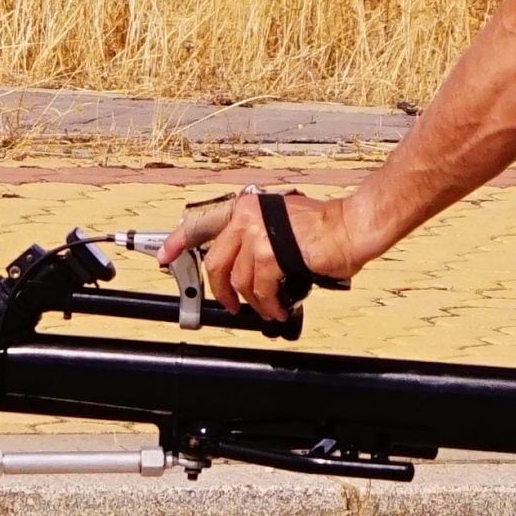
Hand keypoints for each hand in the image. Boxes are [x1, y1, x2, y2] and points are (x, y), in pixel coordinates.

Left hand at [160, 188, 362, 323]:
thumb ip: (259, 237)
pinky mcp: (272, 254)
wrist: (351, 228)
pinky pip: (260, 290)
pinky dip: (268, 304)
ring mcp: (258, 235)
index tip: (164, 255)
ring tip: (266, 308)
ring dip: (252, 301)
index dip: (179, 241)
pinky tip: (277, 308)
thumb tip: (247, 264)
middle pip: (215, 262)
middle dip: (220, 291)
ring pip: (238, 281)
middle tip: (229, 305)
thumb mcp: (283, 223)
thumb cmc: (326, 228)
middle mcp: (248, 217)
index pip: (202, 222)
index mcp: (248, 208)